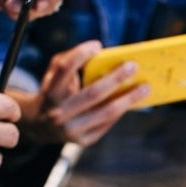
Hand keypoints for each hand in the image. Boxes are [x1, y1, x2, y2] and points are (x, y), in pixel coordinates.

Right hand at [9, 40, 147, 145]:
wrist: (40, 126)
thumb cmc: (54, 91)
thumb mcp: (53, 74)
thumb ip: (71, 60)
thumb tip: (103, 54)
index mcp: (49, 93)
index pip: (65, 70)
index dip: (80, 54)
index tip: (98, 45)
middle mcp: (58, 113)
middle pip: (93, 93)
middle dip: (115, 78)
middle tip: (133, 66)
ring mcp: (71, 131)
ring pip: (106, 112)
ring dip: (129, 99)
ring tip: (145, 87)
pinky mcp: (83, 141)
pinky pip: (107, 123)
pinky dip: (121, 110)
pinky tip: (132, 100)